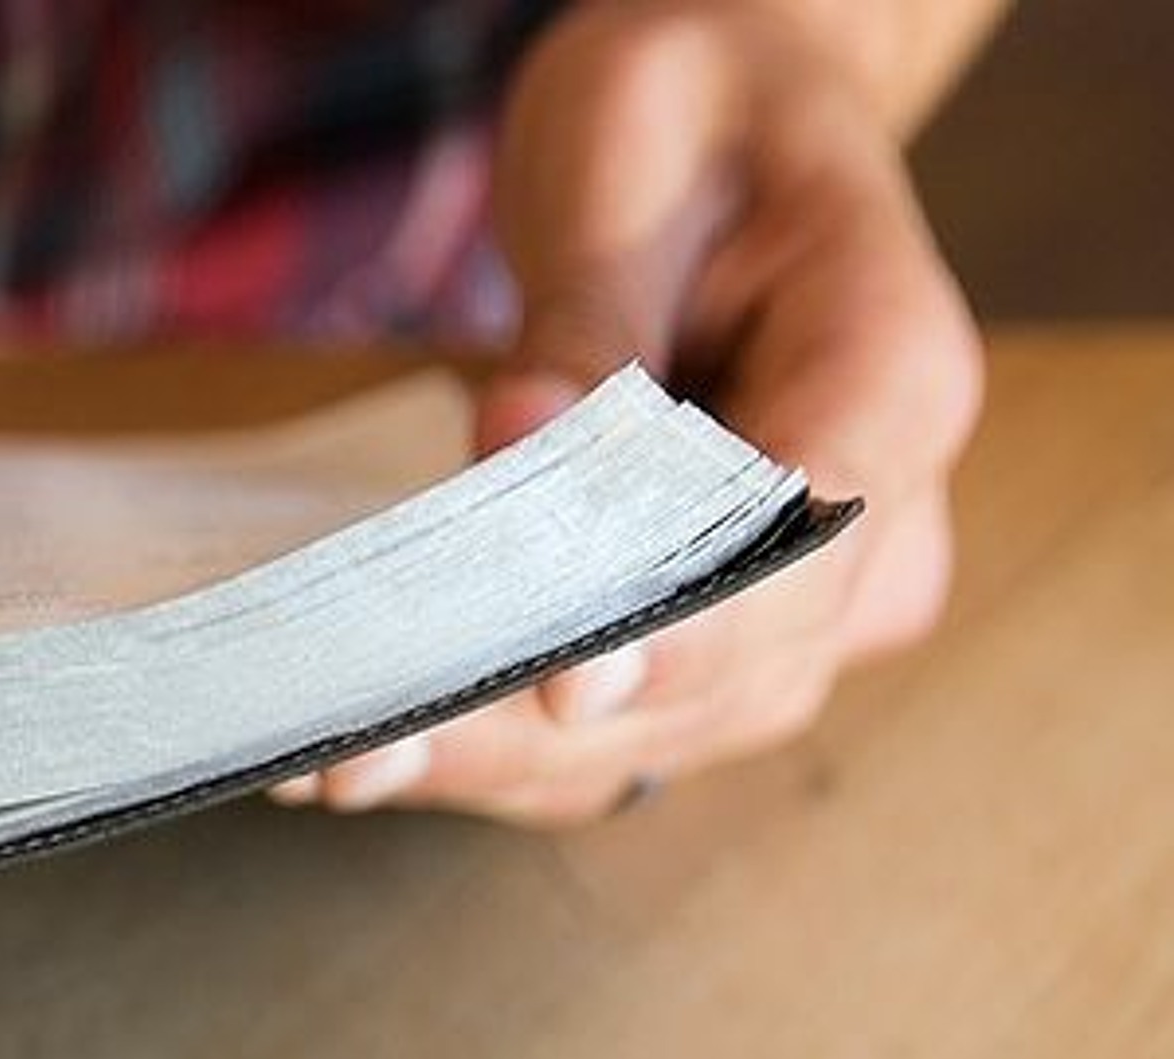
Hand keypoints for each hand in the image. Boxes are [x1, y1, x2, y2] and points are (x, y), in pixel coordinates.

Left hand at [274, 0, 983, 825]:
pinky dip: (483, 752)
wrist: (717, 150)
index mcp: (896, 379)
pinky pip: (606, 738)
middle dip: (536, 728)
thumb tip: (514, 442)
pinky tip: (355, 753)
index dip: (688, 632)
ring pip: (655, 741)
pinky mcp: (711, 656)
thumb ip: (586, 323)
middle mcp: (876, 531)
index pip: (811, 540)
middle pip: (722, 676)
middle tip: (368, 743)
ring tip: (332, 761)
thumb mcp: (632, 161)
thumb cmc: (690, 126)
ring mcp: (799, 613)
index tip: (570, 686)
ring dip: (489, 763)